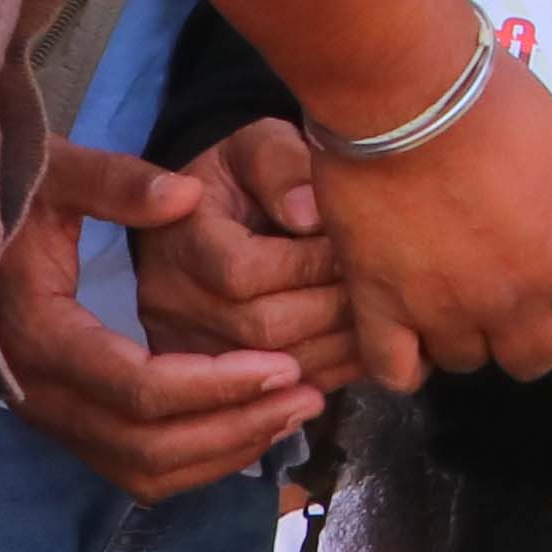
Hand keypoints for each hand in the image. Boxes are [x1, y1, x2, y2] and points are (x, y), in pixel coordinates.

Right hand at [0, 144, 321, 500]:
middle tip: (306, 393)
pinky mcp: (69, 425)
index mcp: (39, 333)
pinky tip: (253, 426)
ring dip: (224, 449)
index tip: (283, 364)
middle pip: (147, 442)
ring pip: (145, 468)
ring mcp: (51, 417)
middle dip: (233, 424)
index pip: (137, 387)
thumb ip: (119, 183)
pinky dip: (199, 460)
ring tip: (296, 408)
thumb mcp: (60, 174)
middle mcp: (38, 392)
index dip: (215, 384)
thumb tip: (185, 196)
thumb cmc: (17, 200)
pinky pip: (136, 468)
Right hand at [134, 119, 359, 389]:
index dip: (311, 265)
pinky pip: (265, 404)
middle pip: (261, 330)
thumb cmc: (242, 178)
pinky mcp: (200, 384)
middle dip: (334, 311)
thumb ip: (282, 166)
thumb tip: (310, 213)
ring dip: (337, 354)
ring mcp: (178, 347)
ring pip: (267, 376)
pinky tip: (360, 360)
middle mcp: (167, 300)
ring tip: (382, 329)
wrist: (205, 216)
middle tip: (384, 294)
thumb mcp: (258, 146)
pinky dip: (324, 383)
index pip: (243, 272)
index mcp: (178, 238)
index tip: (354, 248)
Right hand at [317, 48, 551, 400]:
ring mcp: (445, 308)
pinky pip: (397, 371)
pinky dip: (405, 365)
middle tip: (508, 301)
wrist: (408, 95)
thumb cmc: (491, 104)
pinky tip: (408, 346)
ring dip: (465, 338)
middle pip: (532, 357)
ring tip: (448, 299)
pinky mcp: (381, 305)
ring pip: (465, 360)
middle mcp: (514, 295)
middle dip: (526, 335)